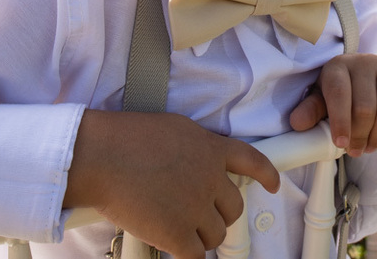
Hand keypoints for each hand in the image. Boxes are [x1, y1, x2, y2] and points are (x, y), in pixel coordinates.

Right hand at [65, 110, 279, 257]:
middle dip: (219, 214)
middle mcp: (211, 178)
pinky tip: (177, 250)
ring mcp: (196, 207)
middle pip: (234, 207)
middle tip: (199, 215)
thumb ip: (195, 147)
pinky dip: (188, 256)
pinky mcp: (178, 233)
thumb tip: (198, 162)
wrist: (102, 156)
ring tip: (180, 229)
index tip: (273, 184)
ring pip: (216, 235)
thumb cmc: (126, 138)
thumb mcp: (174, 130)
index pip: (253, 162)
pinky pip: (196, 256)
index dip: (266, 175)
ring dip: (202, 237)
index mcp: (211, 149)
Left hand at [289, 54, 376, 157]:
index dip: (340, 122)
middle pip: (366, 107)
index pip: (340, 94)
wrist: (366, 74)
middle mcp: (364, 62)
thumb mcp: (322, 98)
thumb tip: (297, 123)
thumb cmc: (340, 91)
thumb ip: (311, 110)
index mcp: (338, 67)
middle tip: (356, 151)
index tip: (340, 144)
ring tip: (370, 146)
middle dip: (360, 136)